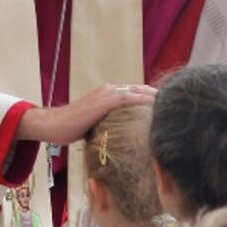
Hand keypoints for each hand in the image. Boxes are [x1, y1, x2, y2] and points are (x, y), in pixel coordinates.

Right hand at [15, 83, 156, 146]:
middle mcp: (108, 90)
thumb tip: (118, 137)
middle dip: (156, 96)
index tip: (164, 106)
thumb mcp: (93, 125)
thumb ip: (107, 124)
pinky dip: (143, 100)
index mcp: (106, 94)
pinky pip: (128, 98)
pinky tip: (156, 106)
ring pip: (137, 91)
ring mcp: (106, 94)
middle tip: (173, 104)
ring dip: (154, 97)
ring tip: (170, 105)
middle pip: (139, 89)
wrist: (52, 124)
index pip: (134, 93)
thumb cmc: (69, 128)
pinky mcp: (103, 101)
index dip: (149, 97)